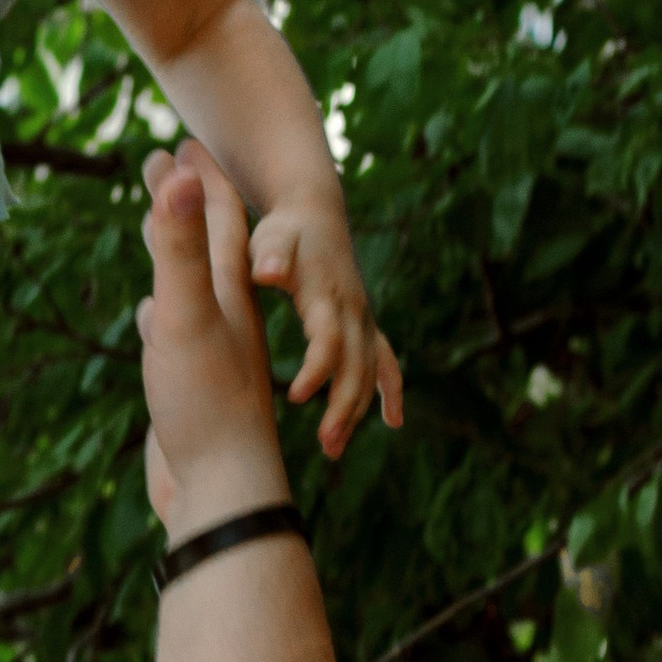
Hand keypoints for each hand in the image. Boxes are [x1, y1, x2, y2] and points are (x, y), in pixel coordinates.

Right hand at [138, 143, 293, 537]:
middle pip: (203, 244)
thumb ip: (181, 248)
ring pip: (190, 286)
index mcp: (227, 292)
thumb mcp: (188, 314)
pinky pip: (175, 332)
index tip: (177, 138)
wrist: (220, 491)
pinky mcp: (188, 385)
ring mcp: (208, 350)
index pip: (214, 217)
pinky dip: (161, 310)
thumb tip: (179, 177)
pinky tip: (151, 316)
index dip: (196, 176)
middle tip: (161, 163)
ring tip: (156, 225)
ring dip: (173, 251)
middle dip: (182, 201)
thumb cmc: (207, 403)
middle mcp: (224, 315)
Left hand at [247, 191, 403, 453]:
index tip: (297, 397)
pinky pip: (384, 361)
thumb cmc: (281, 230)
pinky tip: (393, 422)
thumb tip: (268, 271)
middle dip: (344, 407)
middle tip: (327, 445)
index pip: (330, 338)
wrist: (312, 211)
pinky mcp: (364, 323)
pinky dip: (390, 390)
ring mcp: (363, 318)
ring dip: (357, 410)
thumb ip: (270, 255)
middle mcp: (352, 310)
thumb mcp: (270, 238)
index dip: (317, 368)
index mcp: (326, 295)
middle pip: (356, 365)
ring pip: (369, 371)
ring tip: (332, 449)